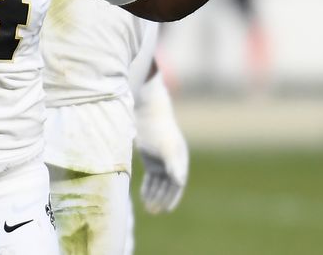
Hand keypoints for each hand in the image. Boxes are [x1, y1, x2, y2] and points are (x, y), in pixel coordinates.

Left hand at [135, 77, 188, 213]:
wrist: (146, 111)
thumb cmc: (156, 128)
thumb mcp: (165, 147)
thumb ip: (173, 164)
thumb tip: (180, 181)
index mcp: (179, 159)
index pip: (178, 183)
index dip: (172, 197)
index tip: (165, 209)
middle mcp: (172, 161)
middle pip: (168, 186)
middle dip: (161, 199)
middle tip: (152, 211)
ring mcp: (161, 160)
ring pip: (159, 183)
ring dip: (154, 195)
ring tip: (147, 207)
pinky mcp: (151, 159)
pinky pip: (151, 178)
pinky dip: (148, 187)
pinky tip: (143, 197)